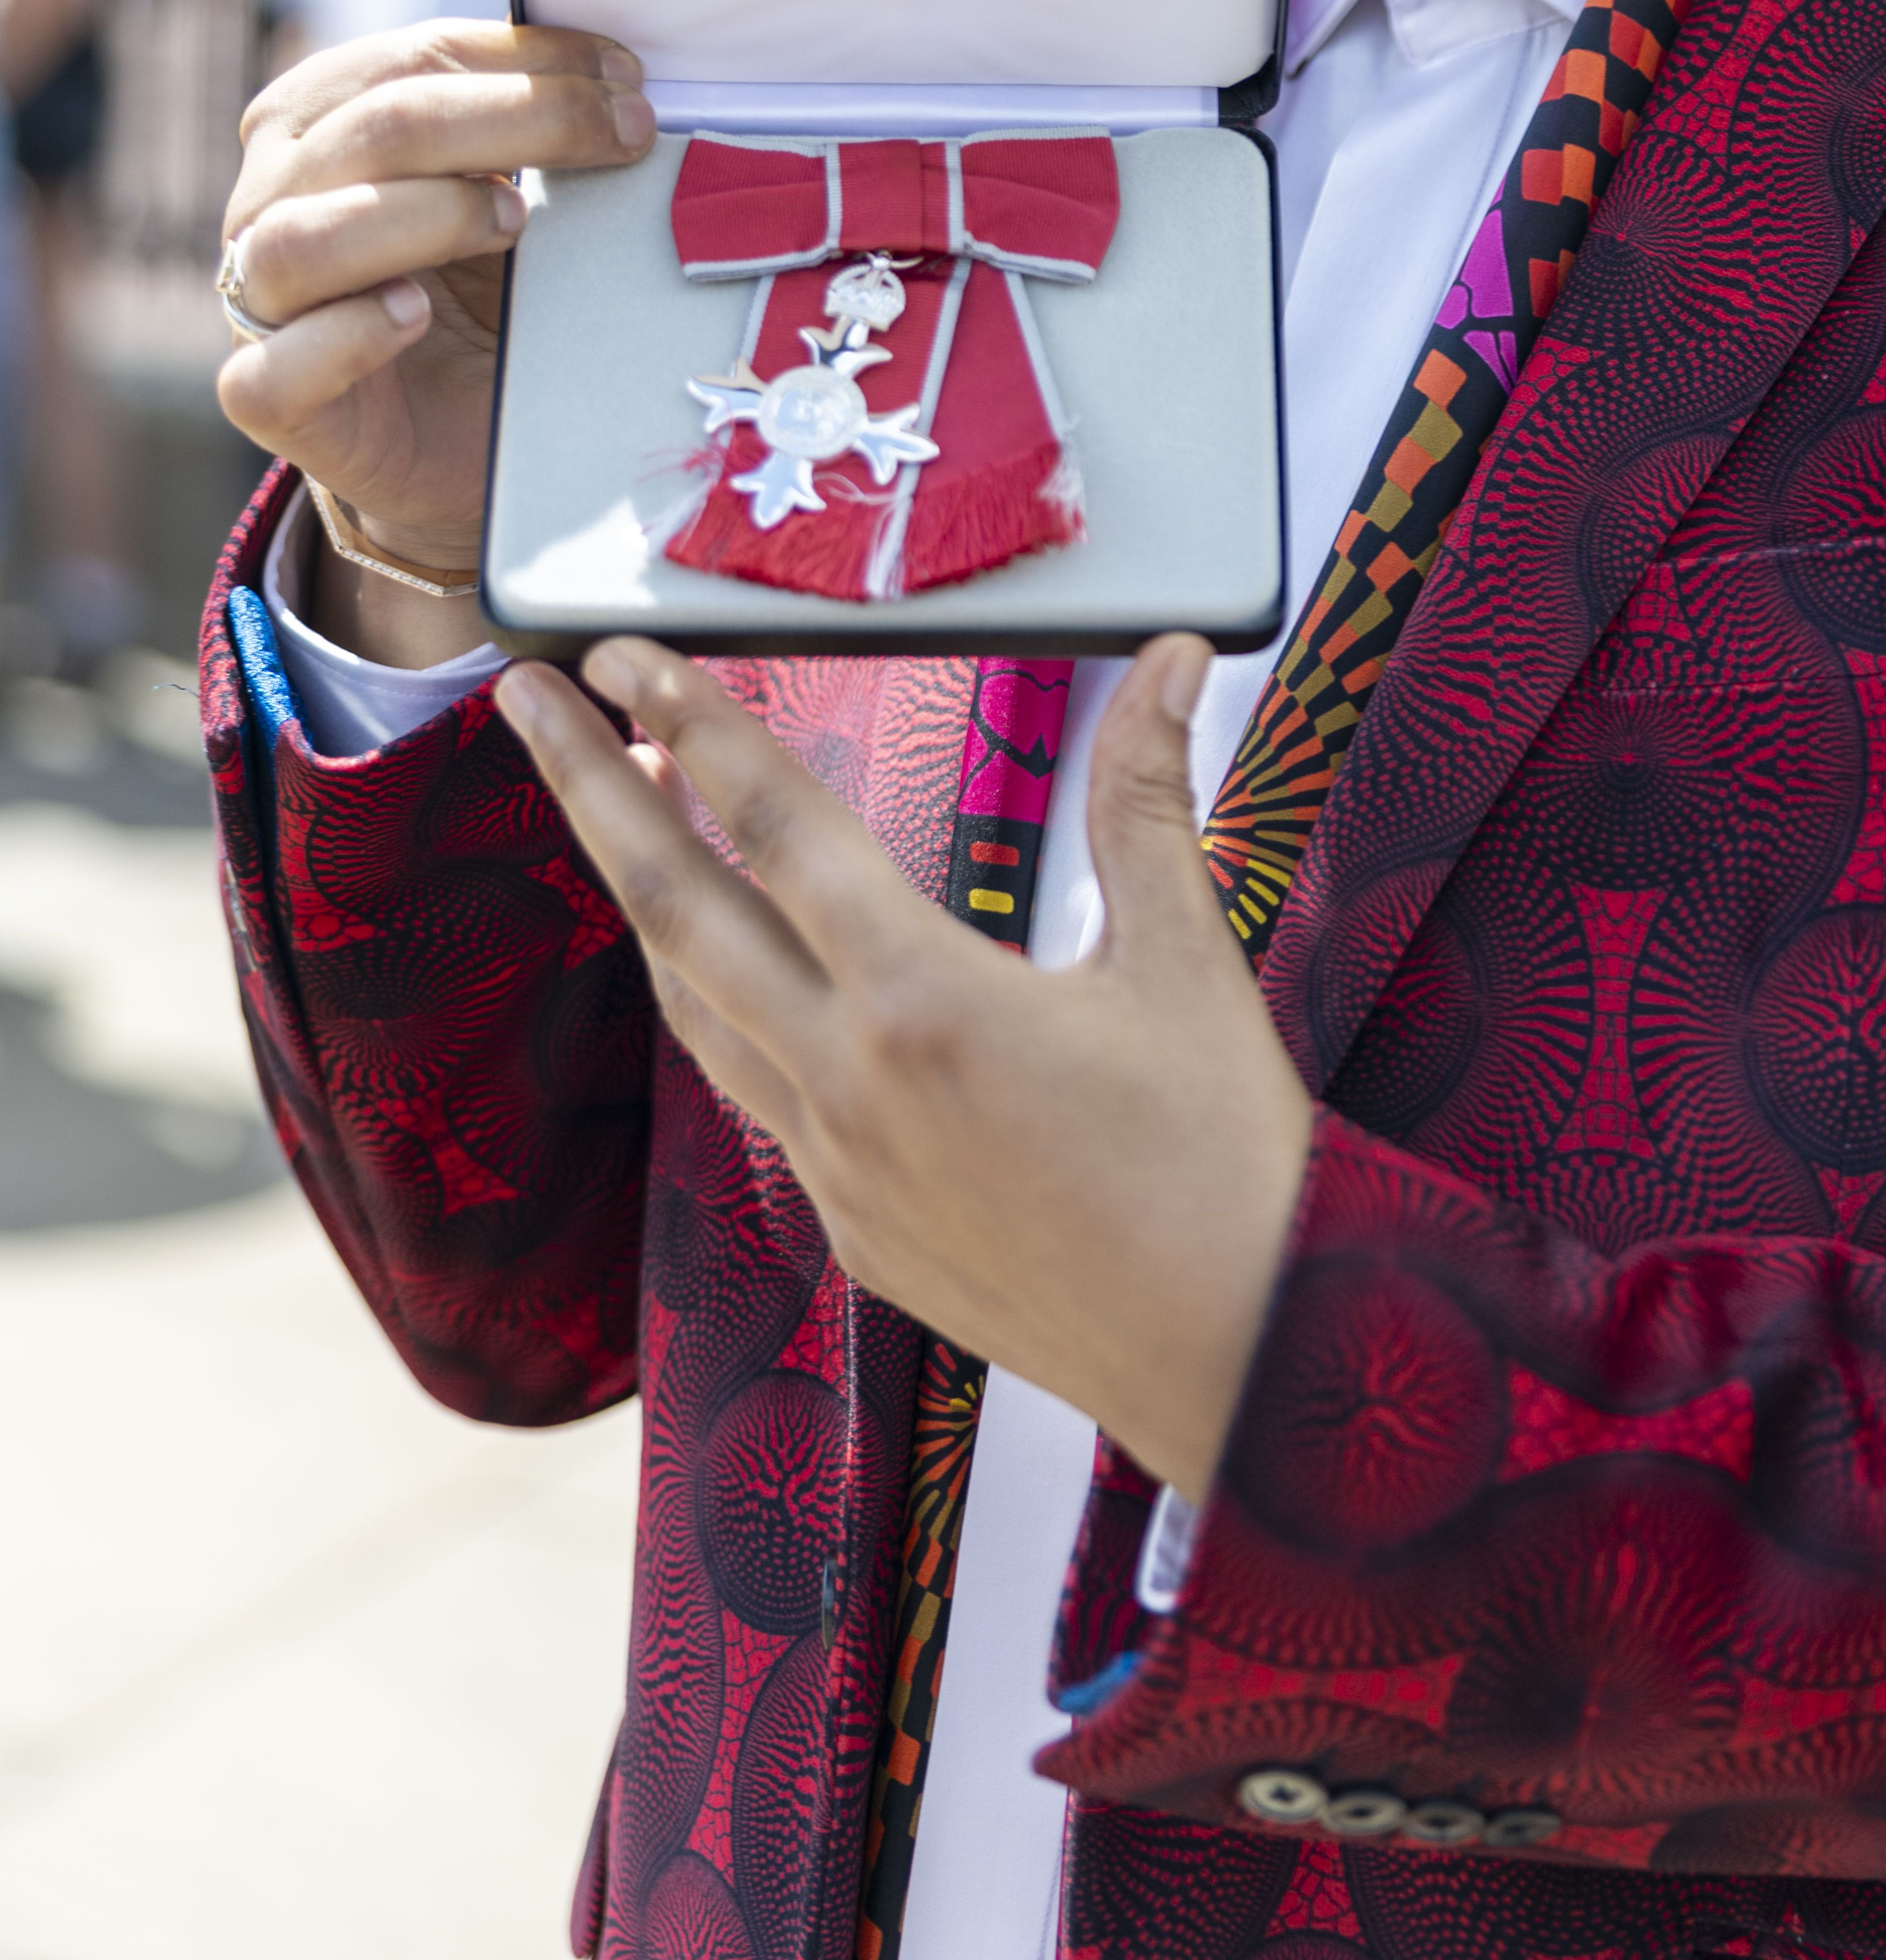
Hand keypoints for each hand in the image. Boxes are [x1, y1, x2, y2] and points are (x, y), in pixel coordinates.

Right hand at [216, 21, 657, 661]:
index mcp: (320, 119)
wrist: (463, 432)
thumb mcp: (514, 193)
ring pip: (302, 237)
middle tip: (625, 132)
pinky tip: (413, 316)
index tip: (628, 77)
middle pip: (374, 129)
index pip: (415, 58)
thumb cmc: (489, 293)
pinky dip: (346, 337)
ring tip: (515, 219)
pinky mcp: (267, 399)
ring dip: (425, 215)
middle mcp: (270, 198)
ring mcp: (255, 302)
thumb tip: (621, 83)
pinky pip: (273, 371)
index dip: (530, 59)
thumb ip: (531, 134)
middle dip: (518, 116)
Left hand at [496, 632, 1315, 1499]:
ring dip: (645, 902)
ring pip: (697, 1010)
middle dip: (592, 789)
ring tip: (617, 814)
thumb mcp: (1184, 958)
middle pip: (680, 910)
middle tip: (524, 698)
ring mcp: (840, 1169)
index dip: (694, 725)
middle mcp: (853, 1083)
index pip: (777, 827)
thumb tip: (1178, 658)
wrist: (1242, 1352)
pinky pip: (758, 1100)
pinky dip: (724, 1011)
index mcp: (926, 1001)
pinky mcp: (857, 1234)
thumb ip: (1148, 796)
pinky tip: (740, 974)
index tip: (626, 652)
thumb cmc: (1223, 1158)